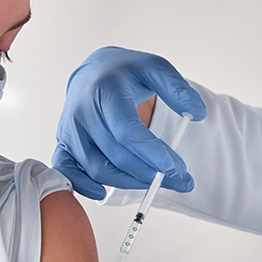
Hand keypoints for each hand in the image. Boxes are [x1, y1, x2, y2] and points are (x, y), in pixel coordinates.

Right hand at [52, 47, 206, 199]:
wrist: (94, 71)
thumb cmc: (125, 72)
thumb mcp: (155, 68)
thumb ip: (177, 88)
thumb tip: (198, 113)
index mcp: (106, 91)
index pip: (128, 132)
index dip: (153, 155)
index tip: (178, 168)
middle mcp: (83, 112)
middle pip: (116, 156)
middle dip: (150, 174)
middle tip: (179, 180)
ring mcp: (70, 129)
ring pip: (97, 169)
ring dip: (129, 182)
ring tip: (156, 182)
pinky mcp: (64, 142)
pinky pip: (68, 171)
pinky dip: (84, 186)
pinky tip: (104, 193)